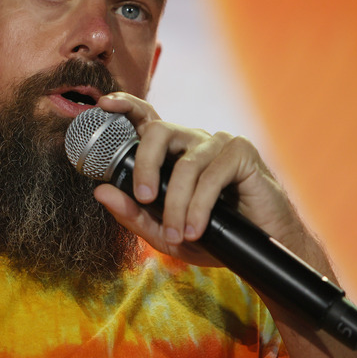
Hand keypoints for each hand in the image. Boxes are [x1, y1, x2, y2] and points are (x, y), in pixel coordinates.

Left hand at [92, 92, 300, 266]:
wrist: (256, 252)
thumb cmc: (209, 235)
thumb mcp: (163, 231)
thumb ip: (132, 213)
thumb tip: (101, 191)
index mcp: (170, 151)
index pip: (145, 117)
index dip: (124, 105)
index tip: (104, 105)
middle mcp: (191, 140)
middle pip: (158, 131)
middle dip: (146, 165)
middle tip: (143, 199)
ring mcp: (217, 142)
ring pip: (186, 164)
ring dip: (177, 204)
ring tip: (178, 235)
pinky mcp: (241, 153)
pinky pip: (212, 175)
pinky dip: (200, 207)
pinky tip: (197, 229)